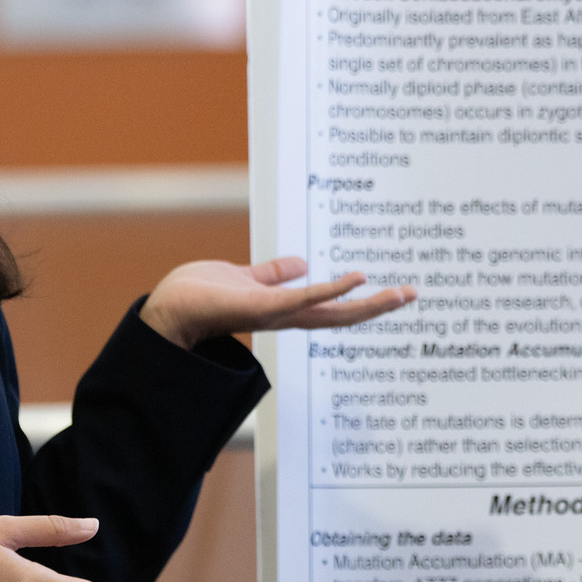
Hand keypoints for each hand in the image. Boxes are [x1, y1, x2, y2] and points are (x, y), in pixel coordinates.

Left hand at [139, 257, 415, 350]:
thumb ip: (273, 273)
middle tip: (413, 295)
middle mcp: (287, 317)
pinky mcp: (265, 308)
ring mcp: (278, 314)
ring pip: (332, 312)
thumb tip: (300, 264)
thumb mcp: (245, 278)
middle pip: (342, 316)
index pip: (332, 307)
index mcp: (285, 310)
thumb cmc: (198, 297)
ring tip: (401, 293)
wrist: (168, 311)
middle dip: (379, 308)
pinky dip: (333, 290)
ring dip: (369, 304)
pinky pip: (306, 299)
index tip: (393, 292)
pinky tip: (358, 278)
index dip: (363, 301)